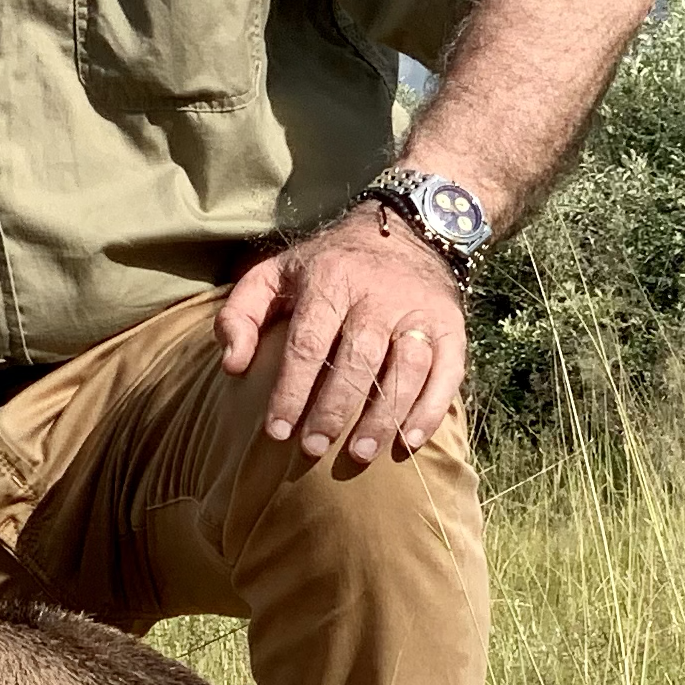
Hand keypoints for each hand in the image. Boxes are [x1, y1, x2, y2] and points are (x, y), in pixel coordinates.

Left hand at [216, 208, 466, 463]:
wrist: (406, 231)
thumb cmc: (328, 264)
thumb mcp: (274, 273)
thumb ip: (241, 314)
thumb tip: (232, 365)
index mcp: (330, 280)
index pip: (308, 344)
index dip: (291, 391)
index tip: (277, 431)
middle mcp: (379, 295)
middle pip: (357, 360)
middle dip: (333, 410)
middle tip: (313, 448)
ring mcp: (419, 312)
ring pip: (405, 370)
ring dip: (382, 417)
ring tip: (358, 454)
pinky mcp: (452, 326)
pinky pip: (448, 373)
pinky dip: (430, 409)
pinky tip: (408, 441)